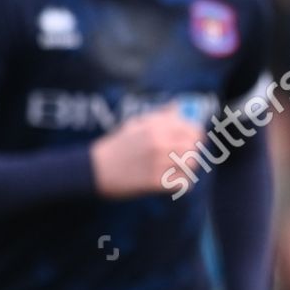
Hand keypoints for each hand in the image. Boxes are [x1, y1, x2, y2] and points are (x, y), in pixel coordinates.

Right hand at [90, 106, 204, 198]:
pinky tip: (170, 182)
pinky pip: (183, 183)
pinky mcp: (155, 182)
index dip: (195, 134)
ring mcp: (159, 163)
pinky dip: (180, 184)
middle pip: (194, 147)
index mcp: (155, 127)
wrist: (93, 169)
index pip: (192, 128)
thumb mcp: (133, 124)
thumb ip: (158, 116)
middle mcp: (160, 144)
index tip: (192, 139)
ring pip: (192, 165)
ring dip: (186, 168)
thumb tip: (177, 106)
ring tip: (176, 169)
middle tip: (181, 156)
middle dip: (191, 151)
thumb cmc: (115, 146)